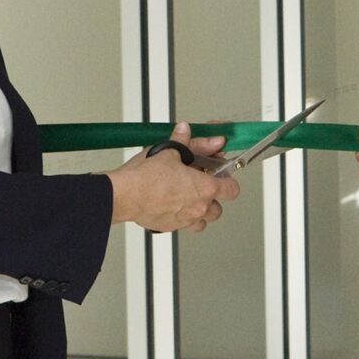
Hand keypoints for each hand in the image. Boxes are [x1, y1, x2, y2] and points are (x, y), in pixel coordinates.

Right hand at [107, 122, 239, 232]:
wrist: (127, 195)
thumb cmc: (147, 177)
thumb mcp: (169, 151)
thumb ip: (184, 141)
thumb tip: (187, 131)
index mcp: (205, 188)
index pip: (232, 189)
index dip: (229, 182)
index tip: (223, 177)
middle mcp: (199, 207)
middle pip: (218, 209)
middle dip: (213, 199)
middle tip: (202, 188)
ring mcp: (185, 220)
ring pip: (203, 222)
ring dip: (200, 213)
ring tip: (189, 201)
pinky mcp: (170, 227)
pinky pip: (183, 226)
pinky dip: (182, 219)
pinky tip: (173, 207)